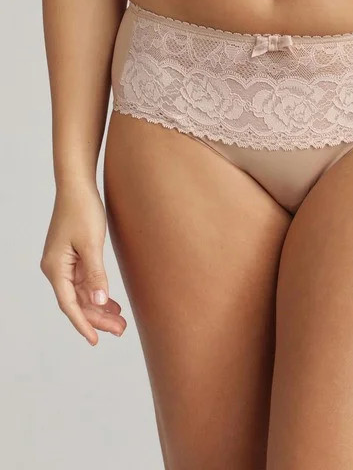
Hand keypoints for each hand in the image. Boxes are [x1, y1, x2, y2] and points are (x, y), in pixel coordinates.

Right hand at [40, 184, 125, 344]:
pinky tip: (112, 303)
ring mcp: (65, 263)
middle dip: (97, 318)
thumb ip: (95, 275)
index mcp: (56, 268)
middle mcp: (57, 268)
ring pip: (82, 293)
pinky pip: (85, 282)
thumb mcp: (92, 244)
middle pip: (77, 302)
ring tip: (120, 321)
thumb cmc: (82, 211)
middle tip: (121, 330)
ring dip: (100, 307)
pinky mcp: (74, 256)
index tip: (95, 341)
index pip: (69, 304)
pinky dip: (98, 293)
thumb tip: (98, 302)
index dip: (83, 324)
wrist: (78, 187)